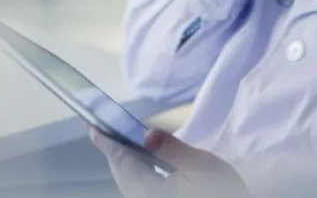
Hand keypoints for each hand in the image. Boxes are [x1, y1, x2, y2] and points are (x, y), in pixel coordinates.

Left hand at [90, 127, 250, 197]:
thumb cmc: (223, 194)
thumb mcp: (202, 167)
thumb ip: (172, 149)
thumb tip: (147, 134)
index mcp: (150, 191)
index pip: (122, 160)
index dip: (107, 141)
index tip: (93, 126)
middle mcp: (144, 197)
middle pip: (122, 172)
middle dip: (114, 150)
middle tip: (105, 128)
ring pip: (129, 180)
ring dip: (124, 160)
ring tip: (120, 141)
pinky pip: (139, 186)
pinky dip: (136, 170)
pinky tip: (142, 161)